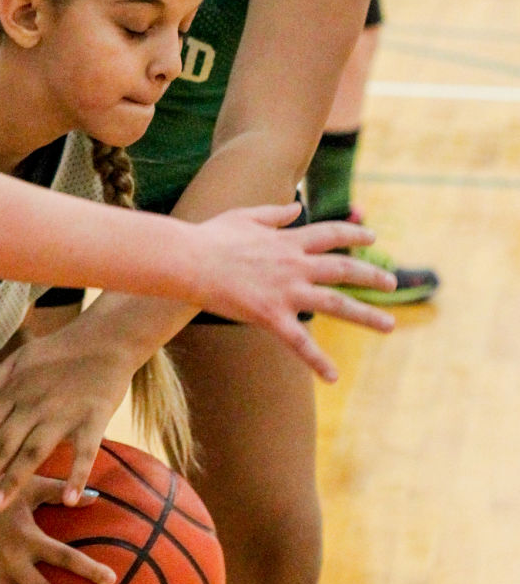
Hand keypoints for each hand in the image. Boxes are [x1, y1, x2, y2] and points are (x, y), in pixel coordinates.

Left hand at [0, 319, 133, 508]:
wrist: (106, 338)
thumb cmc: (60, 350)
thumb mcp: (20, 358)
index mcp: (15, 389)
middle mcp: (34, 404)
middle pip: (2, 445)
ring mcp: (64, 413)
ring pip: (33, 452)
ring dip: (13, 480)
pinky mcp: (94, 419)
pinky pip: (85, 452)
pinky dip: (78, 475)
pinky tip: (70, 500)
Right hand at [191, 206, 395, 378]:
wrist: (190, 260)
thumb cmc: (211, 237)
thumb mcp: (246, 215)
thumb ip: (276, 213)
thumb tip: (298, 205)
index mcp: (288, 241)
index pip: (330, 234)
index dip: (354, 234)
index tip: (373, 238)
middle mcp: (295, 265)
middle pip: (343, 269)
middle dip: (371, 275)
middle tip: (393, 283)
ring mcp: (286, 292)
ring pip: (336, 304)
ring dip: (366, 315)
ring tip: (389, 326)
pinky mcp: (271, 316)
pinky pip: (300, 343)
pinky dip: (318, 361)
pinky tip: (334, 378)